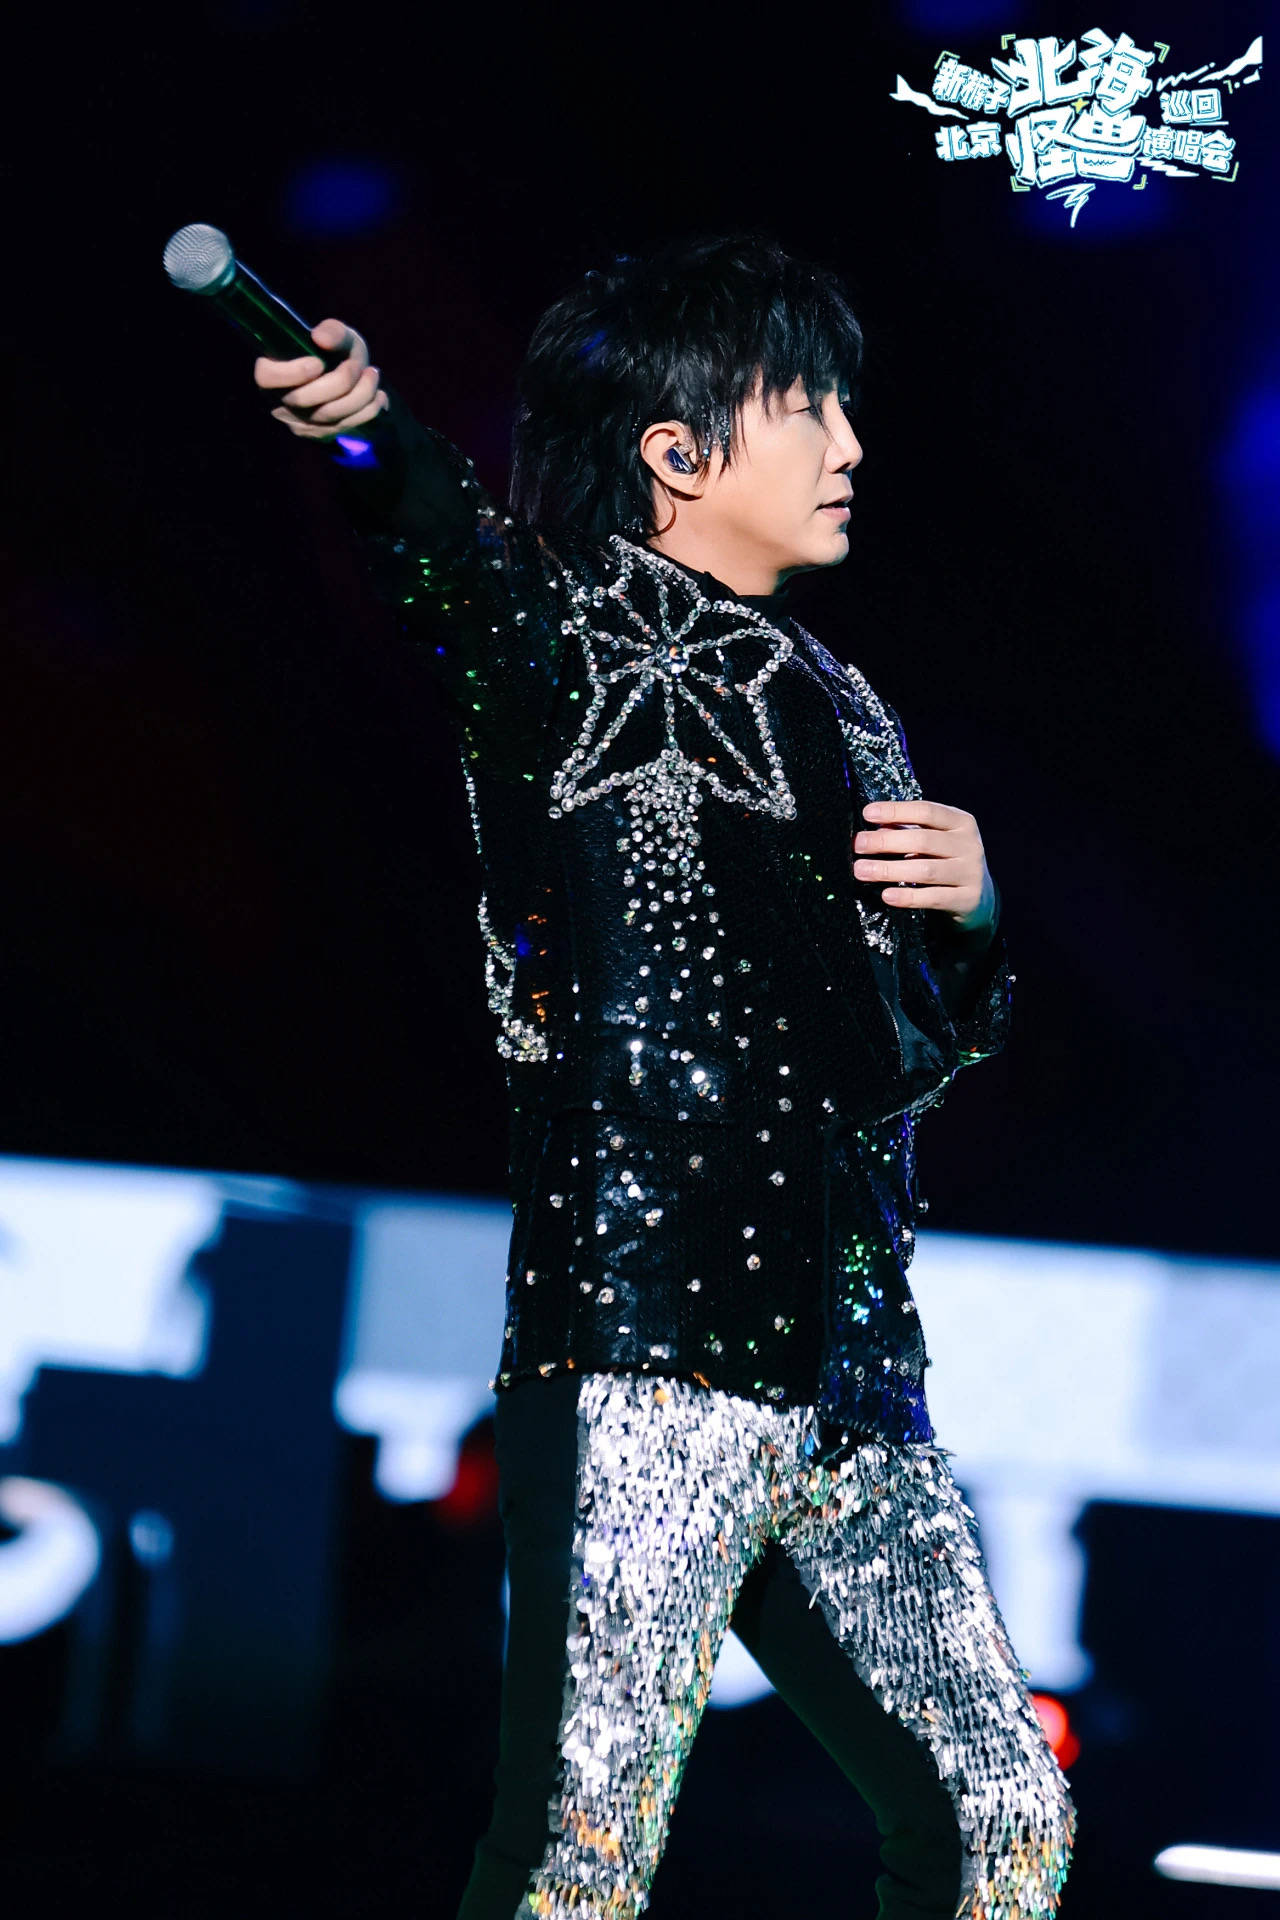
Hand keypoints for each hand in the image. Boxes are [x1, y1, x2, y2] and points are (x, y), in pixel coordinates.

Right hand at [253, 317, 388, 438]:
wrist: (350, 380)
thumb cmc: (336, 353)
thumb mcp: (338, 336)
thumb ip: (333, 331)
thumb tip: (320, 337)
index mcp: (272, 372)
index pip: (266, 378)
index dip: (292, 373)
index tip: (318, 362)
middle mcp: (281, 401)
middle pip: (303, 400)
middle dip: (338, 380)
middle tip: (356, 364)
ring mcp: (300, 422)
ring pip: (329, 416)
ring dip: (359, 394)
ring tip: (373, 373)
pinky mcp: (321, 435)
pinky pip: (345, 426)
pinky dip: (368, 409)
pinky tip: (379, 395)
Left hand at [852, 799, 996, 936]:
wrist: (977, 898)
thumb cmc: (946, 862)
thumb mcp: (934, 841)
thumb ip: (909, 832)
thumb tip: (874, 828)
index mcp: (961, 822)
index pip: (926, 811)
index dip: (896, 810)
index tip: (868, 813)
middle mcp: (969, 845)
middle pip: (923, 840)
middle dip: (886, 841)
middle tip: (859, 844)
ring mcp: (970, 873)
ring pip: (926, 870)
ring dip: (889, 870)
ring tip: (862, 870)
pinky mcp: (967, 899)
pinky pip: (932, 898)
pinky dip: (907, 896)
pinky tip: (886, 895)